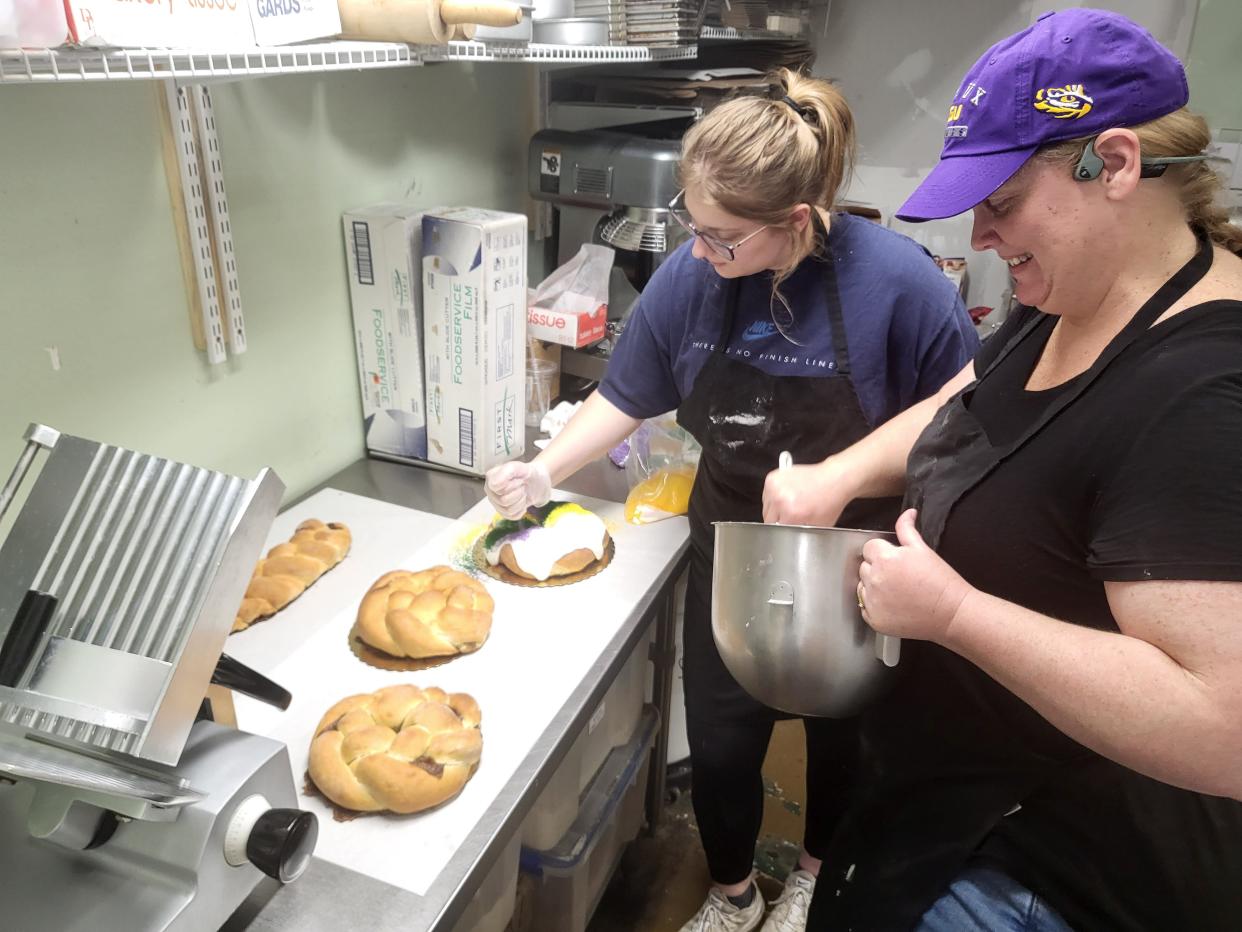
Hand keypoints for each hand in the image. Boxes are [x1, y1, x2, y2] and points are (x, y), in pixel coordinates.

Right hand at [484, 460, 550, 519]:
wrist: (539, 482)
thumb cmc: (527, 473)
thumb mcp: (520, 467)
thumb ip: (506, 471)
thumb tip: (493, 485)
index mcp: (491, 477)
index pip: (496, 488)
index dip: (511, 485)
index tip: (518, 479)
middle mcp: (490, 491)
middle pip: (503, 501)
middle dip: (518, 493)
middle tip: (522, 486)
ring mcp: (496, 503)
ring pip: (508, 510)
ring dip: (521, 501)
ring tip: (523, 493)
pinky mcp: (504, 512)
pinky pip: (512, 517)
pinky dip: (521, 510)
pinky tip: (522, 501)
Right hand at [762, 459, 851, 525]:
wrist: (833, 479)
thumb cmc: (828, 501)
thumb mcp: (818, 527)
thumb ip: (800, 534)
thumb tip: (789, 540)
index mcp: (791, 512)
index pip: (776, 529)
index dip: (783, 529)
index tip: (788, 527)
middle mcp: (780, 498)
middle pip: (768, 518)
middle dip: (779, 519)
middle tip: (792, 515)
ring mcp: (775, 486)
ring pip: (766, 506)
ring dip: (774, 508)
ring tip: (791, 504)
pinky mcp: (772, 478)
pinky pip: (766, 494)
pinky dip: (774, 496)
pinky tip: (788, 495)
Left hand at [857, 509, 973, 642]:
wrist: (952, 613)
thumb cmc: (940, 581)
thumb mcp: (923, 549)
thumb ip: (907, 529)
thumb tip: (908, 512)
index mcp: (885, 559)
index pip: (869, 548)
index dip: (882, 552)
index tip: (895, 561)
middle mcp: (875, 580)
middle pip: (864, 567)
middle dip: (877, 568)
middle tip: (900, 577)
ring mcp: (873, 602)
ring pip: (862, 587)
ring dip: (874, 587)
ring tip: (898, 592)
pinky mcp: (874, 620)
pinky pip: (864, 607)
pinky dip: (875, 606)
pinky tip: (894, 605)